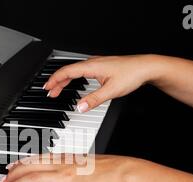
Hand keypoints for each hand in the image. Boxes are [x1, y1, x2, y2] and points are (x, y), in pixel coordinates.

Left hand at [0, 154, 132, 181]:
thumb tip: (62, 170)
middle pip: (30, 168)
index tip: (11, 167)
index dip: (20, 163)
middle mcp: (62, 168)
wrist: (122, 174)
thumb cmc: (108, 169)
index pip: (36, 159)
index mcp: (65, 159)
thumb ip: (71, 165)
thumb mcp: (85, 162)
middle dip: (12, 175)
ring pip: (35, 181)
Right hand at [44, 55, 159, 111]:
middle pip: (68, 71)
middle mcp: (93, 62)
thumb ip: (93, 100)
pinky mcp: (102, 66)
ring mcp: (97, 63)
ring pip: (75, 71)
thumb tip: (79, 107)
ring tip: (58, 89)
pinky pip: (82, 71)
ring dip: (65, 80)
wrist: (146, 67)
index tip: (46, 88)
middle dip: (57, 82)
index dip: (54, 80)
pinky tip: (76, 84)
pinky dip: (74, 78)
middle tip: (49, 92)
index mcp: (91, 66)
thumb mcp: (111, 91)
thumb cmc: (131, 75)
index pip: (66, 72)